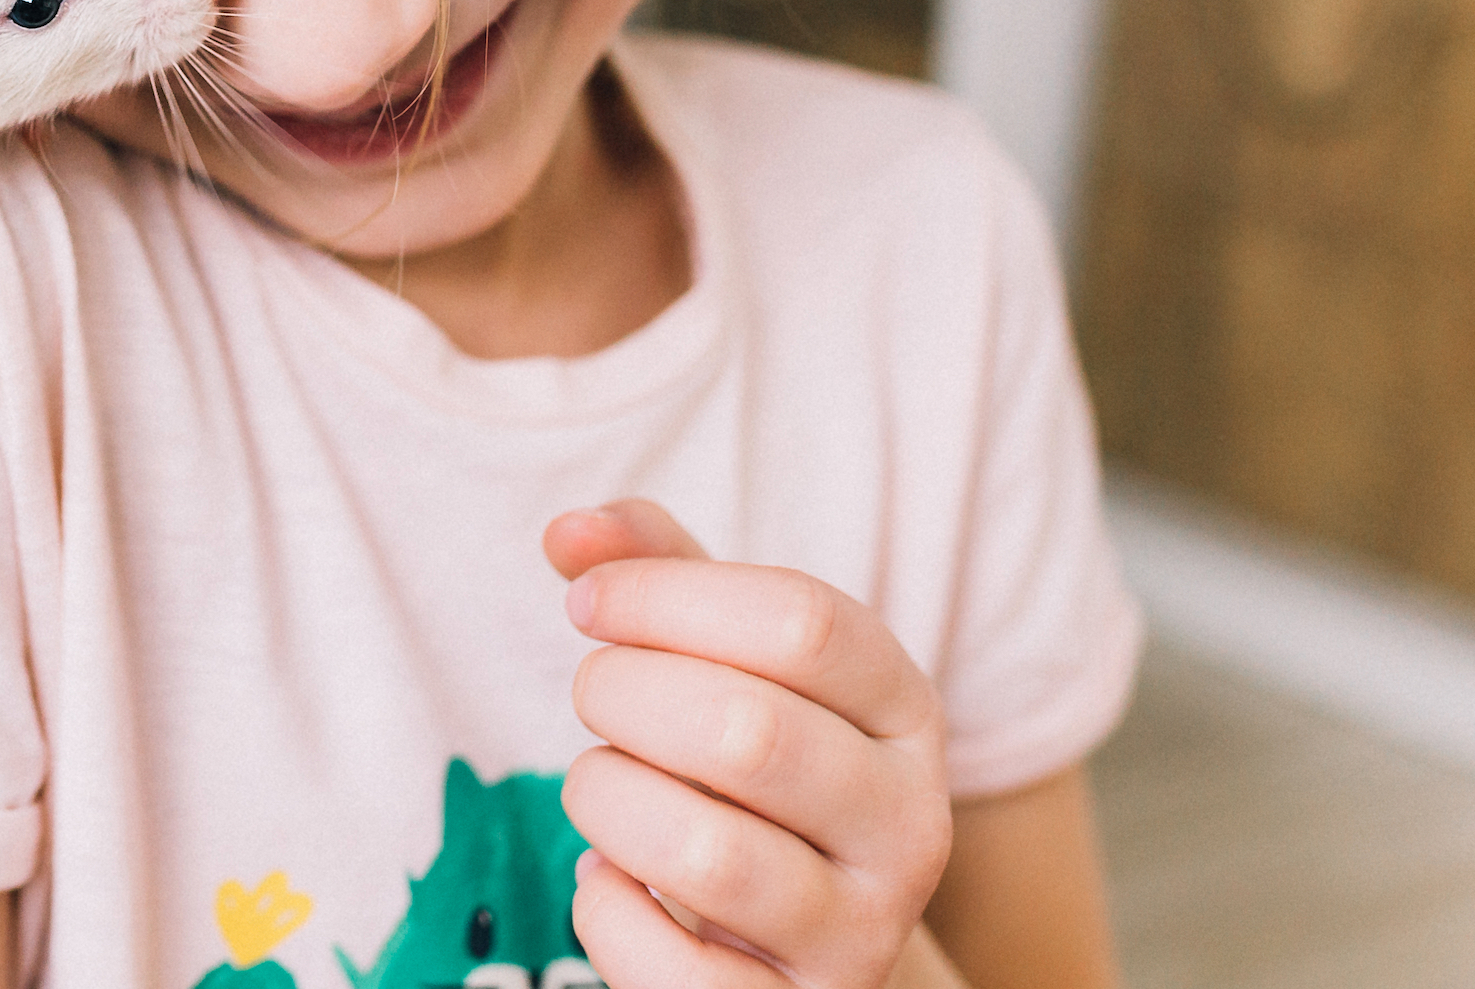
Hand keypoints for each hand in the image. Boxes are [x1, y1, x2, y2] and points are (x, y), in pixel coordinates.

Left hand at [544, 502, 953, 988]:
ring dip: (607, 798)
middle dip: (621, 694)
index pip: (801, 622)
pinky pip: (667, 965)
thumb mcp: (725, 653)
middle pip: (748, 731)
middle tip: (593, 695)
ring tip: (601, 784)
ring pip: (706, 857)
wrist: (797, 936)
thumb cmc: (744, 766)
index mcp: (904, 709)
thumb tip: (565, 529)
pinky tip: (610, 878)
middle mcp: (909, 824)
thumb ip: (653, 568)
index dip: (663, 595)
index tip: (586, 602)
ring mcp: (860, 934)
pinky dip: (602, 907)